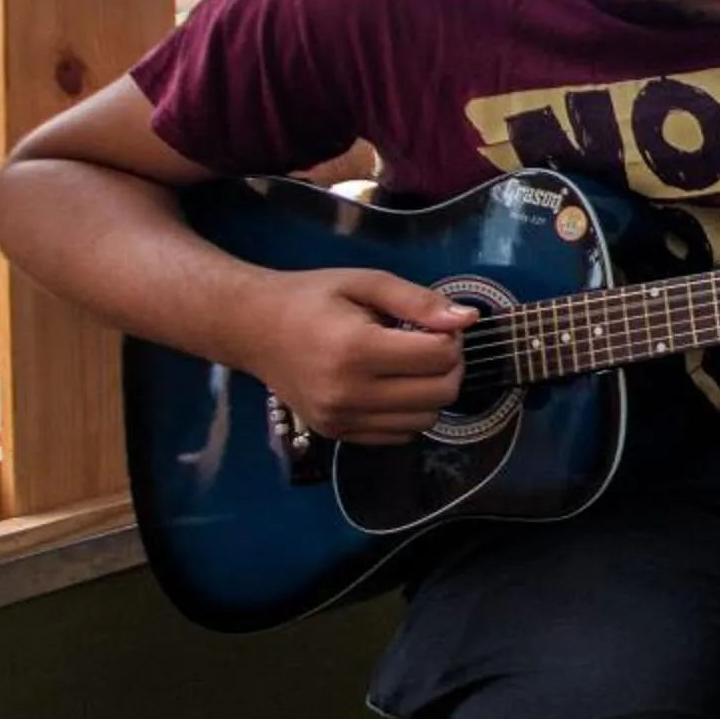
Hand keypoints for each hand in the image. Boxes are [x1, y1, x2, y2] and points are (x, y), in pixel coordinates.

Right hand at [235, 269, 475, 443]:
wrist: (252, 328)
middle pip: (439, 394)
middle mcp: (348, 392)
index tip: (437, 325)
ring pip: (425, 421)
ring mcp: (341, 419)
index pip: (438, 357)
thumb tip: (468, 319)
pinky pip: (399, 435)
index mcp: (356, 349)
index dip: (451, 338)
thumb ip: (419, 301)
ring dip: (432, 392)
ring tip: (411, 365)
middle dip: (450, 367)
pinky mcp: (337, 434)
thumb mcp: (365, 283)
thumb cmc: (310, 298)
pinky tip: (393, 386)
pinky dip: (409, 412)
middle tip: (432, 344)